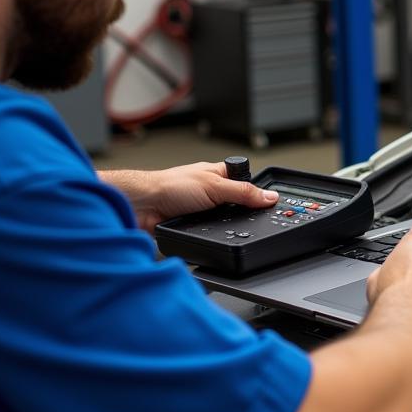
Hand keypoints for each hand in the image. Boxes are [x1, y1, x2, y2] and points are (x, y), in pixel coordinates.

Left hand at [98, 162, 278, 231]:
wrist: (141, 206)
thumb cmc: (168, 186)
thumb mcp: (215, 187)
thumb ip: (243, 193)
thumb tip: (269, 197)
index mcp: (217, 175)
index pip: (245, 182)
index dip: (256, 193)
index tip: (270, 205)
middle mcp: (209, 192)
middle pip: (235, 206)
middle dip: (238, 214)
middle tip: (242, 219)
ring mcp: (200, 211)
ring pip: (222, 223)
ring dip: (220, 227)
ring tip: (217, 226)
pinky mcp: (190, 228)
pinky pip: (208, 235)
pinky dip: (208, 237)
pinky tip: (206, 235)